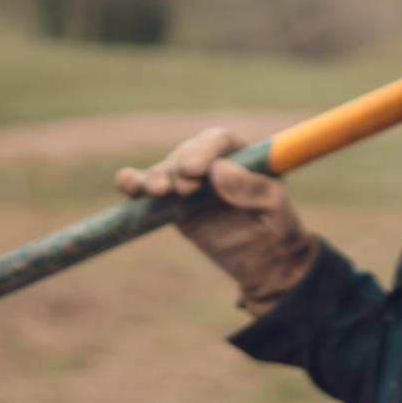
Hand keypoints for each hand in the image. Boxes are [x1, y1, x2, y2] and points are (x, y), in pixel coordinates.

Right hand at [115, 128, 317, 316]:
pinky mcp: (169, 202)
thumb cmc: (275, 229)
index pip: (219, 141)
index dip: (205, 151)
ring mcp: (186, 181)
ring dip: (157, 177)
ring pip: (165, 170)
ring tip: (157, 191)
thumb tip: (220, 170)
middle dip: (179, 168)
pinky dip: (133, 183)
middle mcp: (210, 162)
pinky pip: (146, 188)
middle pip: (187, 153)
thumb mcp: (274, 210)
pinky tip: (126, 184)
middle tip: (182, 189)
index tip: (197, 171)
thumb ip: (252, 189)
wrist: (262, 261)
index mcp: (241, 154)